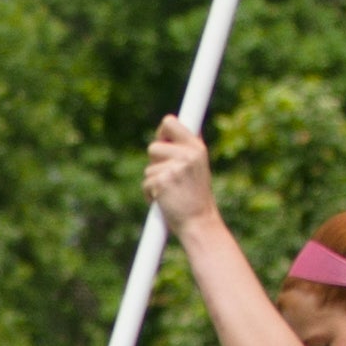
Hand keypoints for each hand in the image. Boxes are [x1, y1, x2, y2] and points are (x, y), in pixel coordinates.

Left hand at [145, 115, 219, 229]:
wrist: (199, 223)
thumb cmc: (197, 197)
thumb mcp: (199, 167)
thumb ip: (187, 148)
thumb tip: (173, 127)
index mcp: (197, 148)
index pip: (169, 122)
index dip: (162, 132)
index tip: (163, 140)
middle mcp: (187, 154)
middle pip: (153, 146)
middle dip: (156, 162)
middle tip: (169, 177)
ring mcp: (175, 168)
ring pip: (149, 167)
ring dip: (154, 181)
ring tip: (170, 192)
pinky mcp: (162, 181)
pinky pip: (146, 183)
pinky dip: (150, 194)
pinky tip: (165, 202)